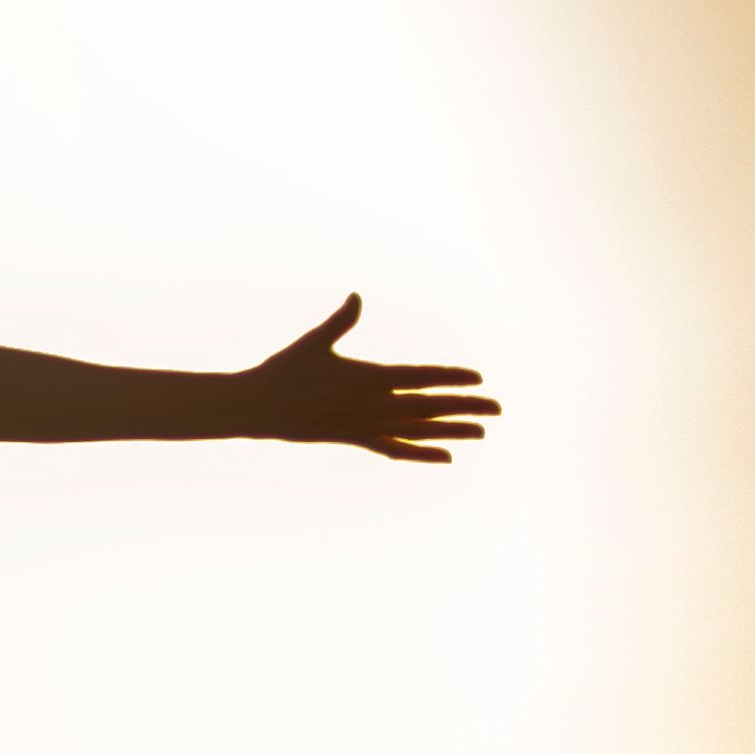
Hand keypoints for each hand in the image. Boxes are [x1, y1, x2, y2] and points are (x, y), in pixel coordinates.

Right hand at [236, 297, 496, 461]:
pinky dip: (422, 453)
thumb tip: (357, 296)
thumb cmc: (283, 370)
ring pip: (418, 430)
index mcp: (367, 376)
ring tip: (481, 432)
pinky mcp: (353, 439)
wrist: (255, 407)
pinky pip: (395, 448)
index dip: (451, 377)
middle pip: (429, 406)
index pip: (421, 377)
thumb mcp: (314, 343)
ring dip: (452, 432)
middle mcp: (371, 404)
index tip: (478, 378)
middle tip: (498, 408)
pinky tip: (446, 457)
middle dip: (466, 406)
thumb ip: (341, 321)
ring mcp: (364, 425)